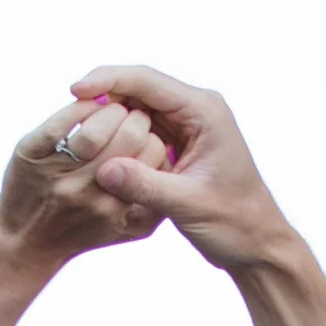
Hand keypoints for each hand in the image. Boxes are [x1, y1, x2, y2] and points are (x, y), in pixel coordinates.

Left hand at [0, 96, 170, 274]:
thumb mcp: (130, 230)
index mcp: (120, 209)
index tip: (149, 133)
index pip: (155, 155)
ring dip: (111, 108)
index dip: (156, 136)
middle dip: (138, 117)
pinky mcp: (31, 155)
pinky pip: (62, 120)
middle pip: (130, 136)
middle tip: (133, 115)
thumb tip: (175, 163)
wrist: (26, 242)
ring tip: (113, 109)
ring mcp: (59, 175)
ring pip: (97, 128)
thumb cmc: (84, 230)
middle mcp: (91, 195)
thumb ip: (157, 203)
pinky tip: (89, 104)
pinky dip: (81, 105)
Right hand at [72, 61, 325, 325]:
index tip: (74, 90)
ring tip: (76, 129)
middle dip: (103, 95)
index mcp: (204, 112)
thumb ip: (145, 185)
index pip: (147, 80)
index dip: (107, 80)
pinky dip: (119, 135)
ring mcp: (188, 125)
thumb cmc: (234, 223)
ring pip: (137, 108)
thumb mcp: (188, 206)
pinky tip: (96, 146)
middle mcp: (197, 110)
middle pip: (139, 87)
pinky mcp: (179, 143)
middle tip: (69, 111)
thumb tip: (104, 169)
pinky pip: (141, 129)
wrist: (256, 245)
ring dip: (109, 116)